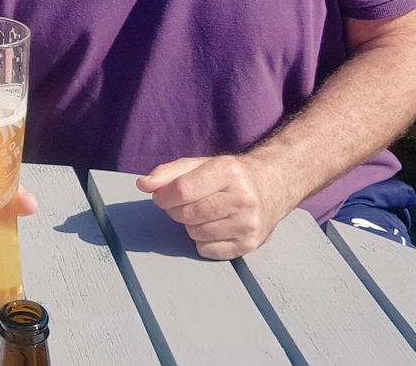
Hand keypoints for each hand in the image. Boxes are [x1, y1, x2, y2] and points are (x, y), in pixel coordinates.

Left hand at [137, 155, 291, 258]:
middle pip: (187, 214)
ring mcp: (248, 224)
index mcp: (228, 171)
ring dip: (190, 225)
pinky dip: (202, 241)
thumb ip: (168, 173)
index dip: (162, 196)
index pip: (182, 190)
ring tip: (204, 212)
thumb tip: (143, 185)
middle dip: (175, 210)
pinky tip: (215, 226)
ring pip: (194, 233)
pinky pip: (206, 250)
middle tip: (184, 203)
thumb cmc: (229, 175)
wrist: (272, 186)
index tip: (159, 196)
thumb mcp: (199, 164)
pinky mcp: (250, 244)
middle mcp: (243, 198)